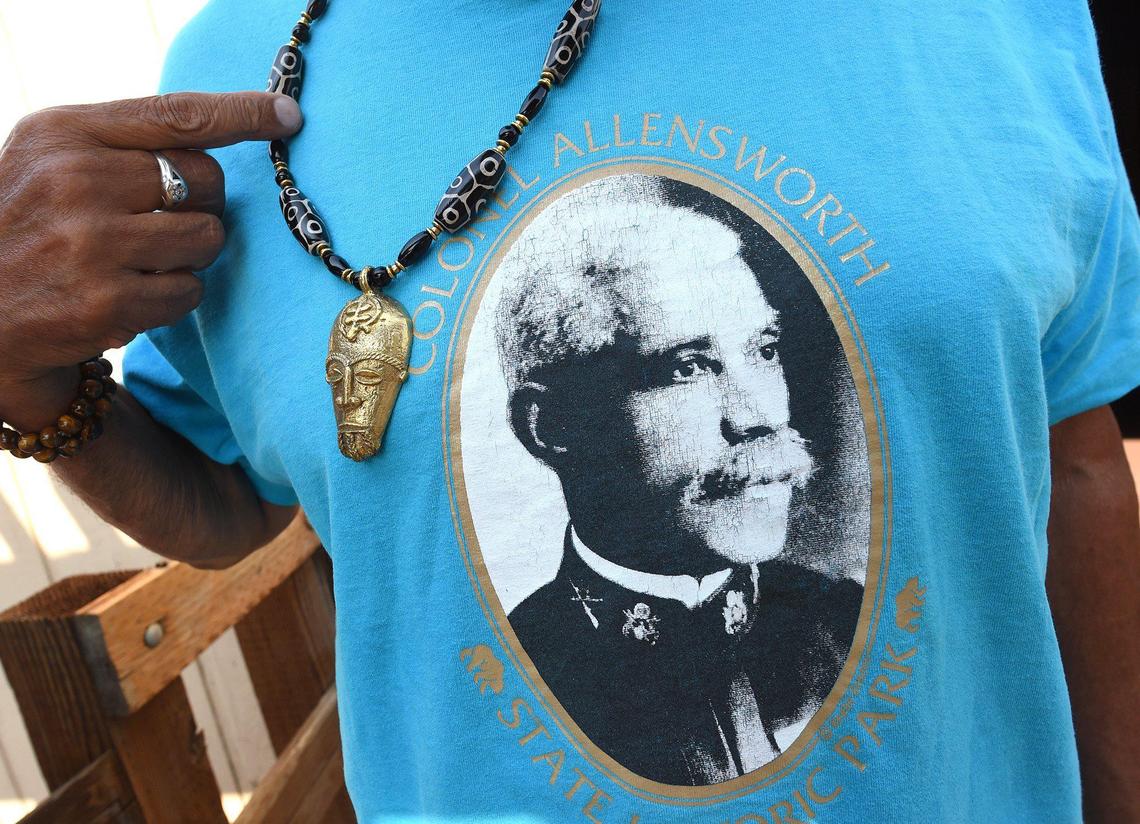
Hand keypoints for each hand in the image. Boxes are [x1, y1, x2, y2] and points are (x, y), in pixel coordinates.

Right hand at [0, 92, 300, 428]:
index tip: (287, 114)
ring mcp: (92, 243)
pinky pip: (189, 291)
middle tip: (160, 221)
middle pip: (206, 180)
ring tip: (140, 261)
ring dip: (190, 255)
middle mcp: (75, 180)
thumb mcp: (53, 159)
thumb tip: (222, 131)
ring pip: (208, 237)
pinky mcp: (109, 302)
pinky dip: (173, 297)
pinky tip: (130, 295)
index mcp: (64, 133)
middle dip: (201, 204)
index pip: (175, 114)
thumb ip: (122, 141)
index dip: (242, 113)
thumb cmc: (31, 225)